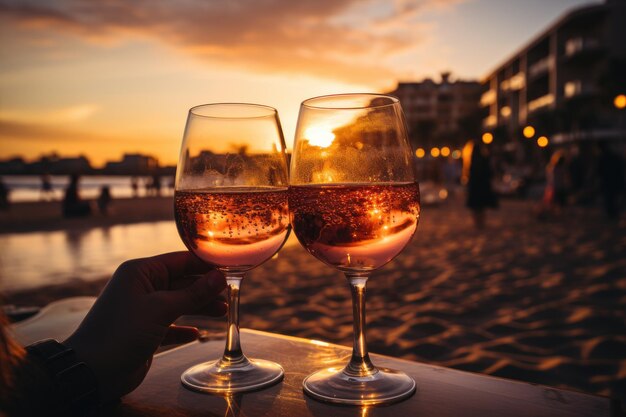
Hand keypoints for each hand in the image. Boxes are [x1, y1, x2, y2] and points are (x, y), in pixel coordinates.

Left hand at [63, 251, 226, 403]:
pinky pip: (170, 325)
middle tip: (229, 294)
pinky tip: (196, 333)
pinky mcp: (144, 331)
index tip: (230, 269)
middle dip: (205, 288)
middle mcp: (141, 286)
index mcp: (140, 271)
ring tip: (222, 312)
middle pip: (182, 282)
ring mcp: (142, 309)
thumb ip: (193, 293)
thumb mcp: (161, 309)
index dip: (205, 265)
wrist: (91, 372)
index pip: (180, 260)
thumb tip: (220, 277)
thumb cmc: (121, 332)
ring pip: (178, 303)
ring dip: (199, 307)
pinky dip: (184, 328)